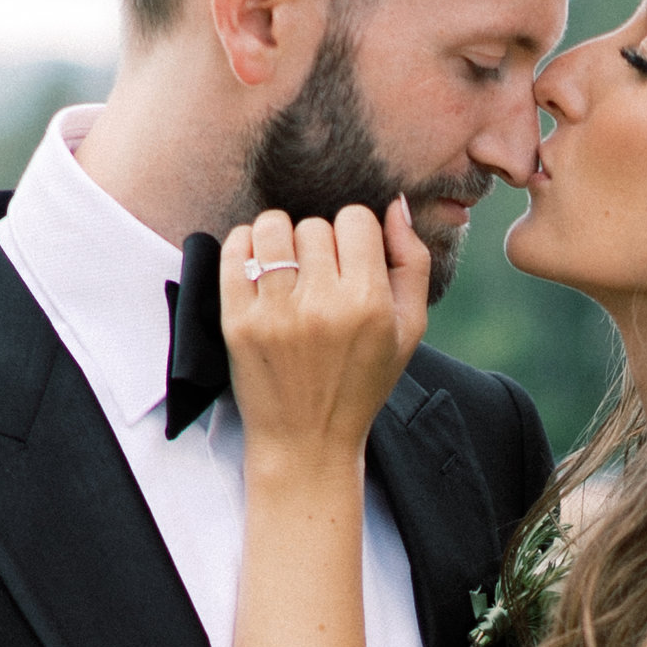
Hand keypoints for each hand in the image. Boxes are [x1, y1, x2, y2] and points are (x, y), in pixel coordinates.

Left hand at [220, 197, 429, 469]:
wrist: (307, 442)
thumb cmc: (362, 383)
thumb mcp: (409, 332)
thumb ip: (412, 263)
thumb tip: (396, 204)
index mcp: (369, 304)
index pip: (357, 219)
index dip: (355, 234)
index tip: (349, 260)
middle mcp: (322, 306)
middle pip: (315, 224)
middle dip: (318, 243)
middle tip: (319, 277)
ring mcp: (276, 313)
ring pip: (273, 227)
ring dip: (280, 238)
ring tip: (287, 266)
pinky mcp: (238, 322)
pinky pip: (235, 250)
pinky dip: (244, 246)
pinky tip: (259, 267)